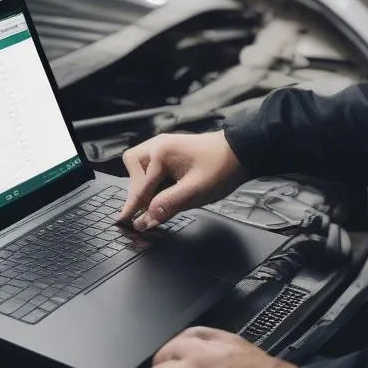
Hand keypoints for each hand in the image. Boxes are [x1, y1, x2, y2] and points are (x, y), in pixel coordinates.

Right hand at [118, 131, 245, 230]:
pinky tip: (165, 193)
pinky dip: (154, 181)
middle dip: (137, 189)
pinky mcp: (170, 153)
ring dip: (145, 185)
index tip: (125, 221)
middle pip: (133, 167)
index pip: (141, 185)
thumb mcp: (195, 191)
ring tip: (156, 202)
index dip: (134, 207)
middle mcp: (158, 145)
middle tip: (145, 209)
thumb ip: (168, 205)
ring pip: (140, 166)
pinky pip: (153, 167)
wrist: (242, 152)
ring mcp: (164, 147)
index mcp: (161, 152)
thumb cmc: (222, 167)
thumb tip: (146, 220)